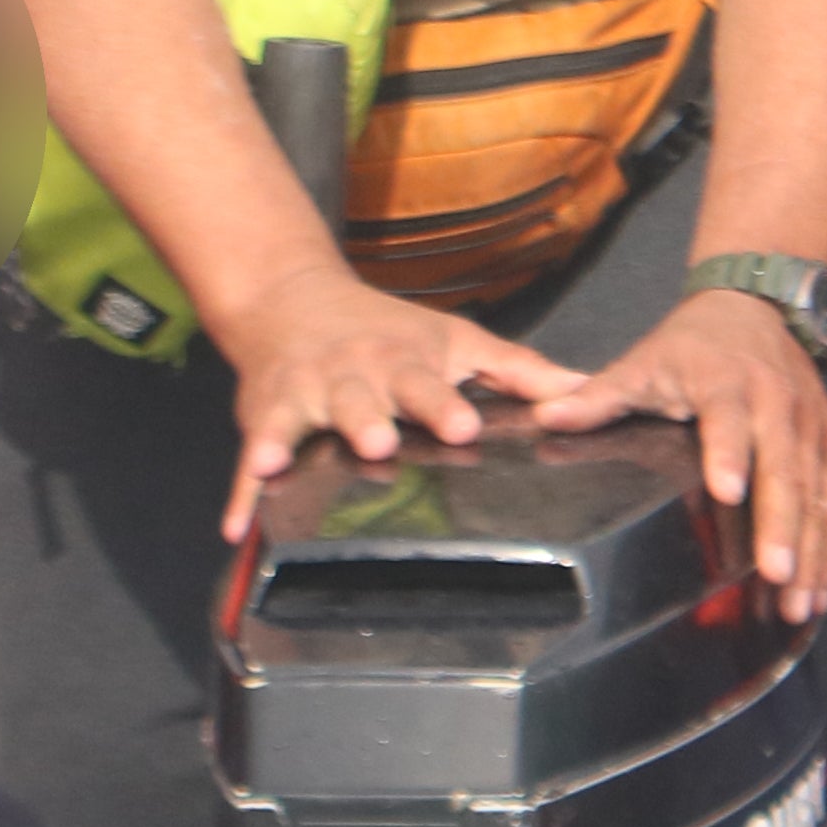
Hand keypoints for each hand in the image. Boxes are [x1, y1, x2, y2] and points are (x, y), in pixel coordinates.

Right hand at [217, 264, 580, 538]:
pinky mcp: (264, 415)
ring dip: (290, 440)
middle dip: (367, 418)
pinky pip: (251, 452)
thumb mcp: (455, 339)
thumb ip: (519, 371)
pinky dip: (240, 492)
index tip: (461, 426)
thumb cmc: (389, 330)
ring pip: (299, 418)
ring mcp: (304, 393)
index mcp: (403, 360)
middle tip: (378, 442)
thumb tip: (590, 391)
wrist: (293, 296)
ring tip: (279, 466)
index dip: (443, 405)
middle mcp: (352, 373)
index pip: (427, 383)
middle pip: (361, 397)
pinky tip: (236, 529)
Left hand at [535, 285, 826, 618]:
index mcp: (726, 382)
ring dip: (811, 552)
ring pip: (814, 493)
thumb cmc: (693, 344)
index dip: (728, 453)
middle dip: (781, 525)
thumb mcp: (644, 361)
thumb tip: (547, 417)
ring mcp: (810, 425)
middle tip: (776, 575)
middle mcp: (776, 403)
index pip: (727, 420)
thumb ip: (600, 396)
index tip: (725, 492)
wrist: (757, 304)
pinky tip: (819, 592)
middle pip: (783, 468)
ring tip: (799, 605)